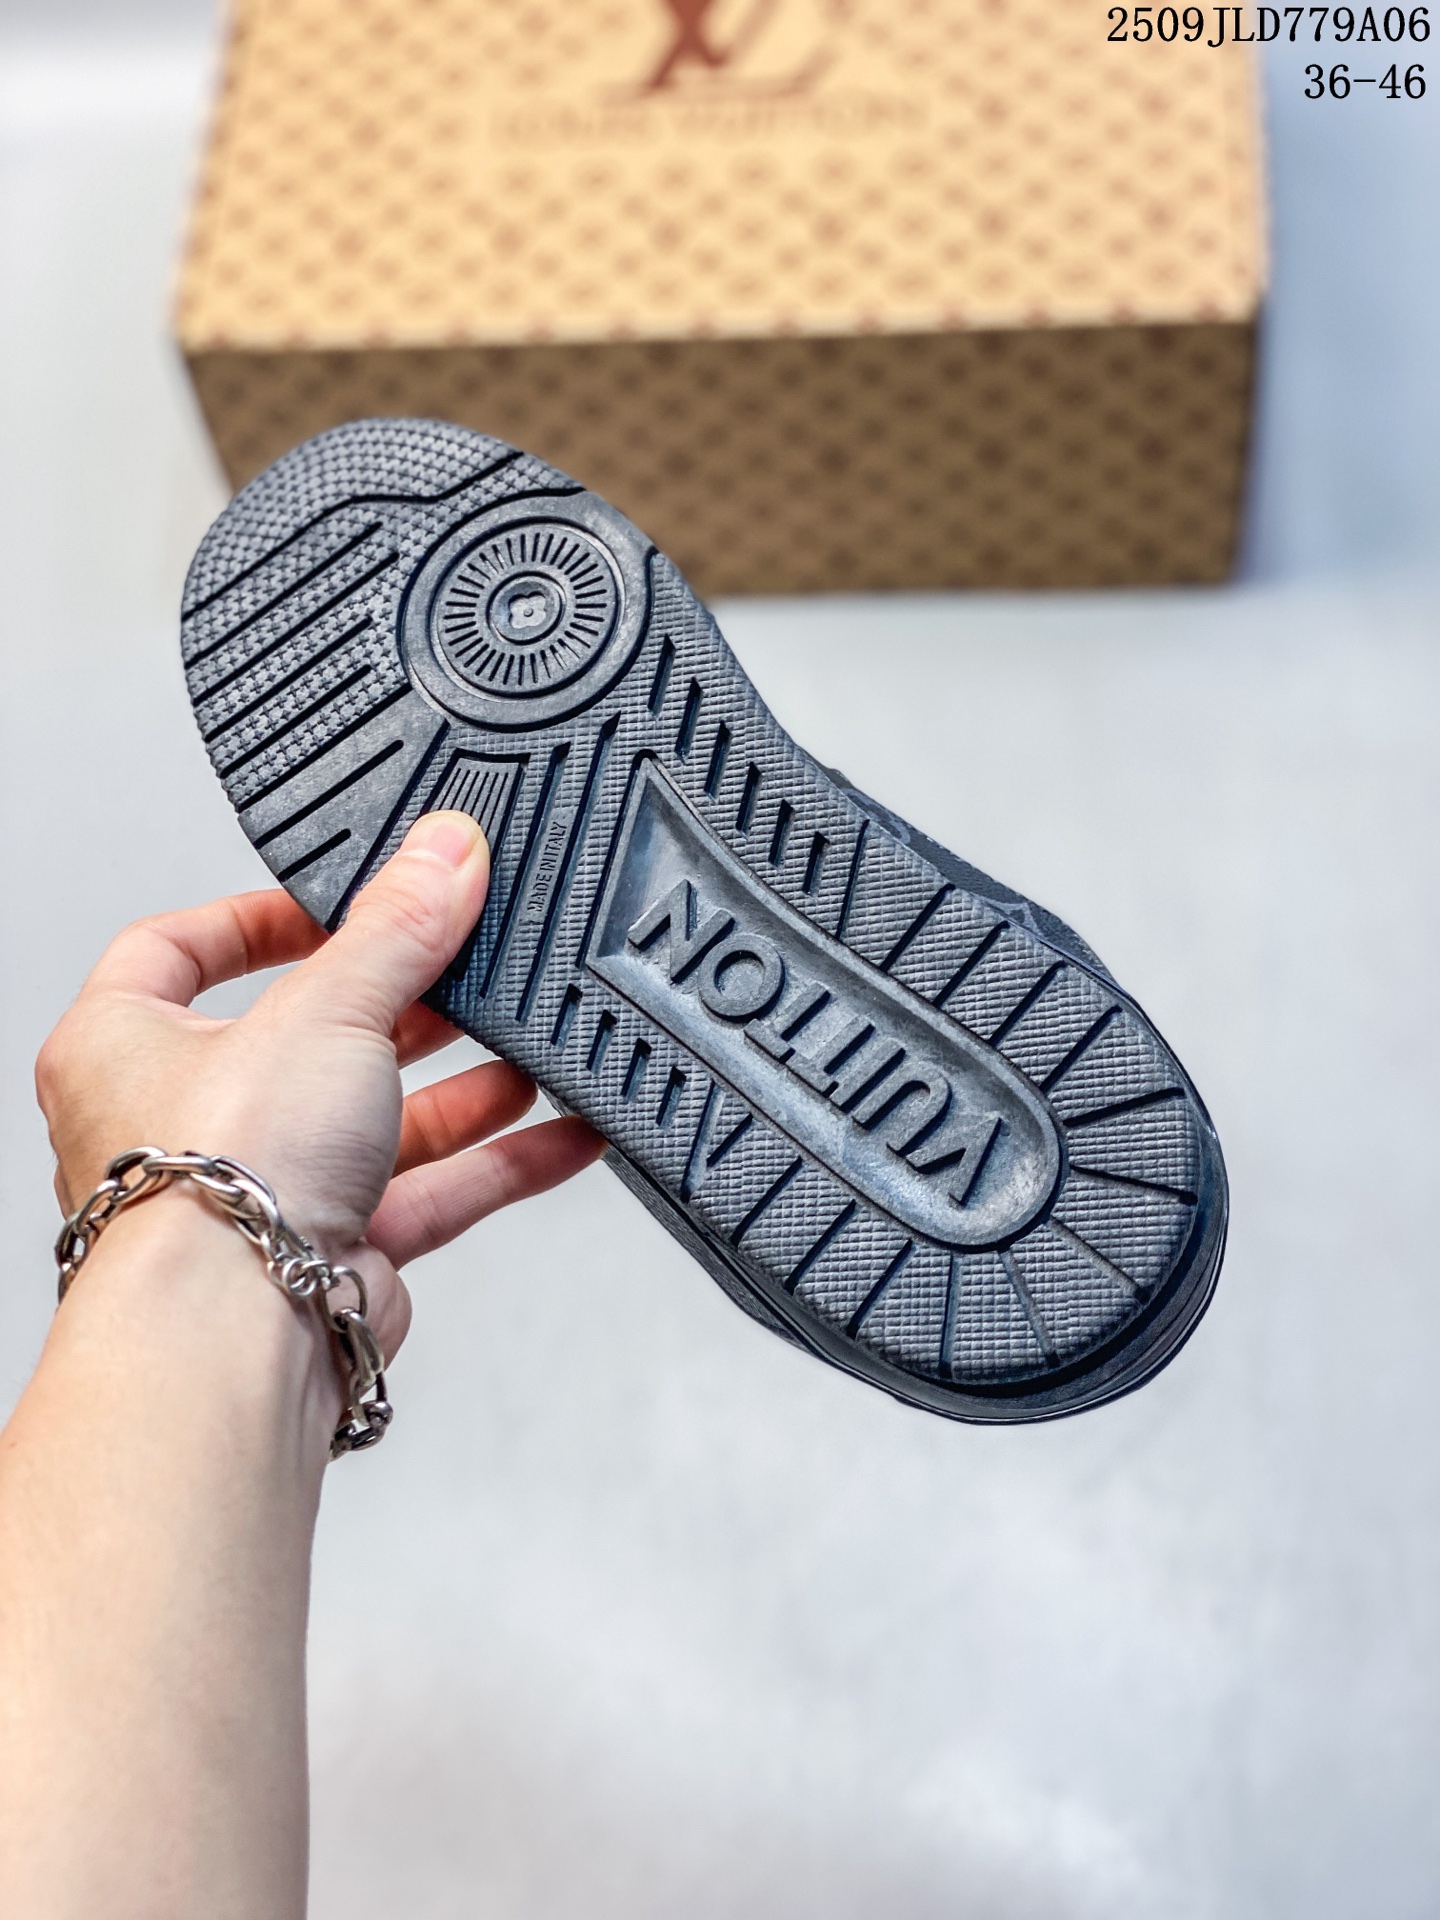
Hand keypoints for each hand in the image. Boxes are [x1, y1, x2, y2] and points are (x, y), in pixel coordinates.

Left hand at [34, 811, 603, 1358]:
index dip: (258, 919)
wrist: (235, 1343)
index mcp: (124, 1044)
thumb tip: (444, 850)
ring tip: (531, 1049)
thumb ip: (397, 928)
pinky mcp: (331, 1255)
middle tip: (464, 970)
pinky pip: (427, 1195)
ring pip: (375, 1122)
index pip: (176, 951)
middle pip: (303, 1038)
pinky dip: (498, 1163)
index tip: (338, 904)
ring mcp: (261, 1195)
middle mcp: (183, 1122)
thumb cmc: (208, 1184)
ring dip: (462, 1087)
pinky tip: (563, 1133)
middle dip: (398, 1007)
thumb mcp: (324, 1007)